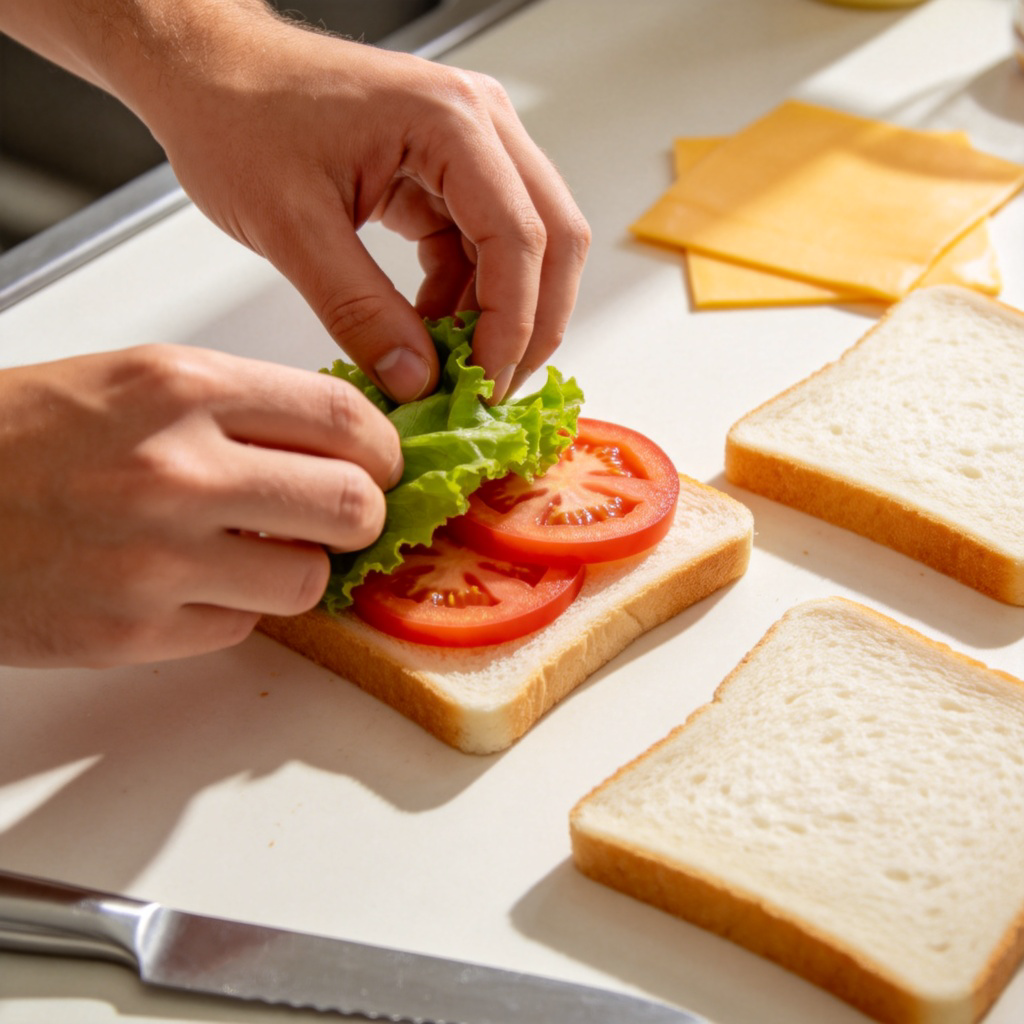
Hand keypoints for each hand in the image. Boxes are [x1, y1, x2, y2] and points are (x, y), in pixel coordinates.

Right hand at [0, 346, 401, 667]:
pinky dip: (235, 606)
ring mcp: (155, 558)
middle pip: (352, 505)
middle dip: (362, 515)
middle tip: (341, 515)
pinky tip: (191, 581)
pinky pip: (244, 624)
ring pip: (309, 579)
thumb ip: (247, 410)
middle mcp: (176, 469)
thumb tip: (343, 448)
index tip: (382, 465)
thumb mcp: (141, 381)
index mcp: (182, 387)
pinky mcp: (133, 631)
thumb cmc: (26, 435)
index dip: (384, 450)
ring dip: (298, 567)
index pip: (346, 419)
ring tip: (254, 550)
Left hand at [127, 8, 589, 402]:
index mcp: (449, 121)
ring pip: (528, 248)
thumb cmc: (236, 116)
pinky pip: (484, 247)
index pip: (520, 238)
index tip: (483, 387)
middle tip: (490, 388)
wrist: (207, 72)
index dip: (511, 325)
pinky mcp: (449, 172)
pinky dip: (467, 297)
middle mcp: (479, 124)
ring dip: (499, 315)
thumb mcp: (292, 226)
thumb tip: (415, 381)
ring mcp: (470, 146)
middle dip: (531, 325)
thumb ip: (359, 312)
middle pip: (553, 240)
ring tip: (451, 366)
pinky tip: (430, 330)